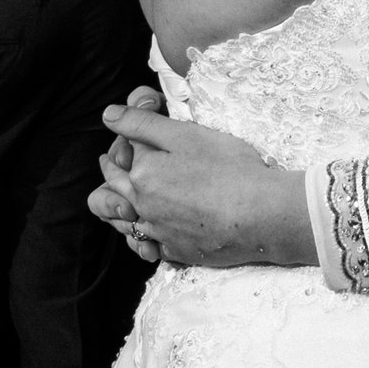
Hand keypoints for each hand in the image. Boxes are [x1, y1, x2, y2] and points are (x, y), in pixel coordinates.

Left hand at [89, 104, 313, 268]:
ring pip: (124, 222)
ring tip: (120, 199)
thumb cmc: (228, 168)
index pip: (123, 153)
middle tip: (110, 161)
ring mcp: (159, 232)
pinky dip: (142, 239)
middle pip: (114, 189)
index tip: (124, 136)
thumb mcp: (186, 134)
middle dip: (110, 172)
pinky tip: (148, 232)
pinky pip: (148, 247)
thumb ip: (143, 123)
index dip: (123, 141)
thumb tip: (108, 115)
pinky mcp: (177, 251)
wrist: (260, 215)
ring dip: (117, 209)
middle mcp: (143, 205)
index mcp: (142, 173)